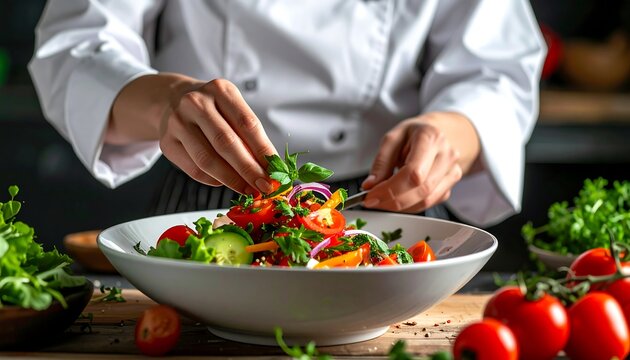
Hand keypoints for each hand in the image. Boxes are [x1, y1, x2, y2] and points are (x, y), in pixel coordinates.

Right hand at [109, 75, 277, 194]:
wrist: (173, 100)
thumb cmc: (214, 109)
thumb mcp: (234, 109)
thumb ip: (250, 136)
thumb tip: (271, 169)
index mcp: (220, 90)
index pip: (247, 123)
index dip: (263, 151)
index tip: (276, 172)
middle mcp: (195, 103)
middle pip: (225, 142)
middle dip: (248, 169)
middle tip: (265, 187)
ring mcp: (177, 122)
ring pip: (207, 160)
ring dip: (232, 180)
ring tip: (249, 190)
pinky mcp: (167, 143)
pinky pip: (194, 170)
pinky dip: (214, 180)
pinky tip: (226, 182)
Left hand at [360, 112, 479, 212]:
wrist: (435, 132)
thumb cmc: (413, 134)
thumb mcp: (392, 139)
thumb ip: (381, 162)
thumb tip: (370, 186)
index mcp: (430, 137)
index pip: (413, 172)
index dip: (391, 189)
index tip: (371, 196)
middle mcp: (446, 154)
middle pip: (421, 189)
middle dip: (393, 201)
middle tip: (373, 202)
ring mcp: (452, 170)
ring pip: (427, 200)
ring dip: (401, 206)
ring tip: (383, 201)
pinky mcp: (451, 184)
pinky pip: (430, 202)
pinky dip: (410, 206)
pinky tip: (398, 200)